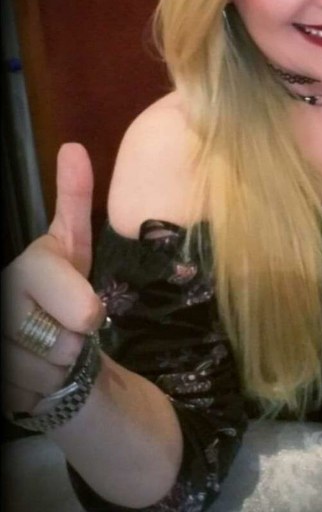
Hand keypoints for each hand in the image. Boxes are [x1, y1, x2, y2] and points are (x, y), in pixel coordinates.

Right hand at [2, 143, 105, 416]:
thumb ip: (72, 201)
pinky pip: (28, 396)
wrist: (54, 354)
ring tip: (56, 355)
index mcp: (23, 268)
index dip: (72, 299)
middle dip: (75, 342)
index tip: (91, 314)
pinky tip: (40, 378)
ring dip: (63, 370)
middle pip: (51, 333)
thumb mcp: (75, 249)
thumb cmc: (67, 298)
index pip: (38, 275)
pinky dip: (45, 393)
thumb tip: (72, 147)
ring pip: (41, 370)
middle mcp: (2, 297)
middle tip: (75, 336)